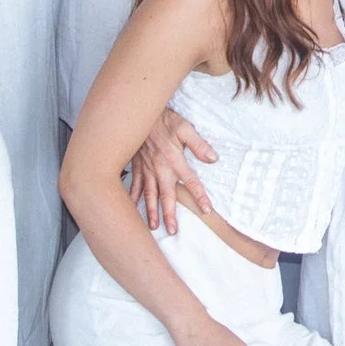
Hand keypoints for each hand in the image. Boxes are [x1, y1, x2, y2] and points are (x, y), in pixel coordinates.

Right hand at [129, 109, 218, 233]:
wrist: (138, 114)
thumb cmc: (163, 120)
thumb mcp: (185, 127)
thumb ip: (199, 144)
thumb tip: (213, 158)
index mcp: (174, 160)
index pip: (190, 182)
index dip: (199, 196)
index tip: (207, 210)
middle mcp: (159, 169)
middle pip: (166, 196)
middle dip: (169, 214)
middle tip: (172, 231)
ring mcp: (146, 170)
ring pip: (148, 195)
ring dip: (150, 212)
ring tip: (152, 227)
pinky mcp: (136, 167)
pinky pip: (133, 186)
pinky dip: (132, 199)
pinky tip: (131, 209)